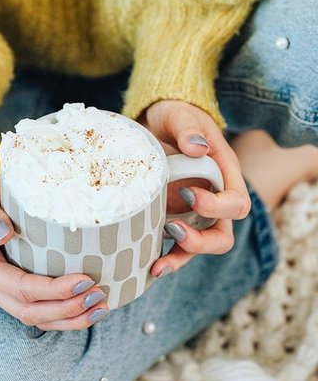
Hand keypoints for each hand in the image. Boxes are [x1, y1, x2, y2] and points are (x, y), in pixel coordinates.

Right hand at [0, 175, 108, 330]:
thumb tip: (3, 232)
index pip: (19, 288)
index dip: (53, 290)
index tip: (84, 280)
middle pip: (29, 311)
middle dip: (66, 308)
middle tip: (98, 295)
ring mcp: (1, 295)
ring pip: (36, 319)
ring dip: (70, 318)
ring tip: (100, 308)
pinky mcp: (14, 295)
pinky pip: (40, 314)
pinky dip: (65, 316)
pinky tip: (90, 310)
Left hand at [136, 100, 250, 275]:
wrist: (151, 123)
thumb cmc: (172, 116)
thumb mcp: (179, 114)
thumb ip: (187, 128)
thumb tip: (197, 148)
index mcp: (224, 175)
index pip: (235, 202)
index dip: (216, 206)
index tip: (188, 193)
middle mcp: (212, 199)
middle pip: (222, 235)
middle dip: (202, 241)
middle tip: (173, 229)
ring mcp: (191, 214)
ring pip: (198, 248)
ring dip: (180, 258)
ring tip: (157, 265)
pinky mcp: (170, 220)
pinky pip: (173, 247)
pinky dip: (163, 258)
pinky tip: (145, 266)